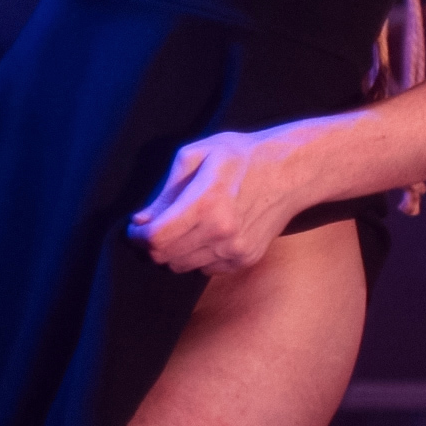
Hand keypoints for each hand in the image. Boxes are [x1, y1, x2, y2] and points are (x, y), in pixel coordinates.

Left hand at [127, 129, 310, 274]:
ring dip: (175, 251)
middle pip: (166, 257)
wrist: (290, 171)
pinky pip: (205, 269)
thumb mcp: (195, 156)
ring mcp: (236, 250)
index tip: (135, 228)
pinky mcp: (245, 259)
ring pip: (183, 266)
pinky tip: (207, 232)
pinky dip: (197, 255)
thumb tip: (142, 220)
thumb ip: (165, 192)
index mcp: (207, 202)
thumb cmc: (240, 156)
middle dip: (152, 244)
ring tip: (184, 226)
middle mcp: (222, 232)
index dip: (137, 237)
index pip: (157, 239)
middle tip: (154, 227)